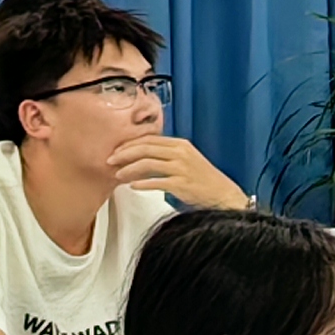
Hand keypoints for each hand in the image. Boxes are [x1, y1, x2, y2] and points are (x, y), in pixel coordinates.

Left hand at [112, 134, 246, 207]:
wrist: (223, 194)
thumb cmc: (204, 180)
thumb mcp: (187, 159)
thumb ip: (167, 154)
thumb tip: (141, 156)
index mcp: (181, 145)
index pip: (149, 139)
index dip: (129, 144)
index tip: (116, 150)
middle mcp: (181, 153)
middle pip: (145, 148)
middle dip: (124, 154)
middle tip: (110, 160)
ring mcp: (182, 168)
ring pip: (147, 163)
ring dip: (129, 169)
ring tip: (118, 175)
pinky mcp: (181, 184)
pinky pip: (156, 182)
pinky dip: (141, 184)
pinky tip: (133, 186)